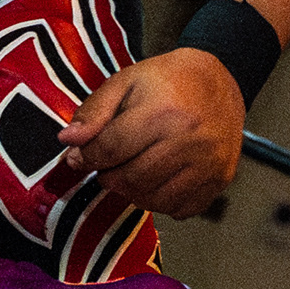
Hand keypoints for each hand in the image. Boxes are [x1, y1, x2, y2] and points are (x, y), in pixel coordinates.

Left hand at [54, 48, 244, 218]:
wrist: (219, 79)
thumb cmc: (168, 80)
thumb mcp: (125, 82)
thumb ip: (94, 112)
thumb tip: (68, 142)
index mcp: (162, 112)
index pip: (109, 150)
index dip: (87, 158)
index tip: (81, 157)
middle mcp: (189, 141)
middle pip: (130, 180)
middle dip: (108, 177)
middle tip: (108, 166)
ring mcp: (209, 164)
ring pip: (154, 200)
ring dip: (132, 192)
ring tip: (130, 172)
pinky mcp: (220, 179)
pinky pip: (181, 209)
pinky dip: (162, 202)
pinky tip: (157, 181)